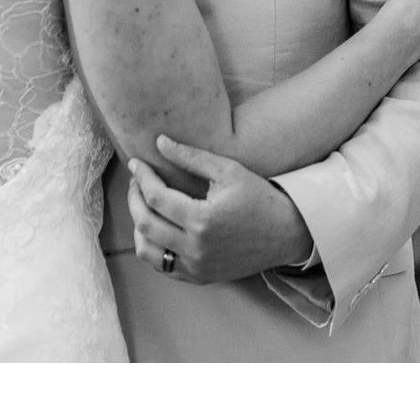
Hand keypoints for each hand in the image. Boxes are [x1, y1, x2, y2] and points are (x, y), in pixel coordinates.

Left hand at [127, 135, 314, 284]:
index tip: (137, 163)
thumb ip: (191, 157)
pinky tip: (157, 227)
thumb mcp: (229, 170)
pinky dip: (152, 246)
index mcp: (202, 220)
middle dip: (134, 198)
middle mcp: (196, 248)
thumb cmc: (259, 197)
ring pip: (147, 250)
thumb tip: (159, 142)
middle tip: (137, 181)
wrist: (286, 233)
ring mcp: (196, 266)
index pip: (156, 197)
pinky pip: (163, 266)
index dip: (142, 177)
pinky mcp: (199, 277)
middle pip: (145, 223)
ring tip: (144, 205)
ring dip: (138, 225)